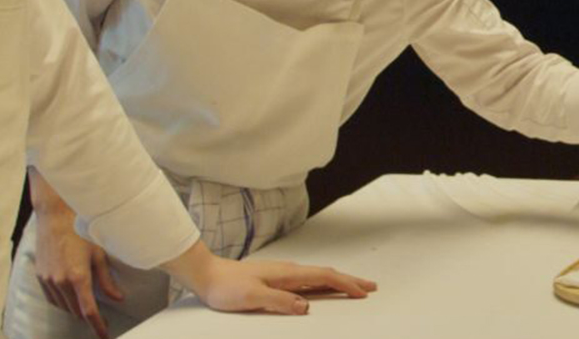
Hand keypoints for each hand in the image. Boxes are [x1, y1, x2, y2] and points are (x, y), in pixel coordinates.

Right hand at [33, 206, 122, 338]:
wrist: (54, 216)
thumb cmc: (81, 231)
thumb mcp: (99, 254)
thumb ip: (107, 280)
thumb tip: (118, 298)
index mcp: (78, 277)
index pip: (89, 311)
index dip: (98, 326)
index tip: (104, 335)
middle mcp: (60, 282)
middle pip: (76, 311)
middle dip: (89, 315)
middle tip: (101, 314)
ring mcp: (48, 280)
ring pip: (64, 307)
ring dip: (76, 308)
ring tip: (87, 301)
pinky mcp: (40, 276)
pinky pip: (52, 299)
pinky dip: (63, 301)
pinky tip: (71, 295)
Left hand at [165, 243, 376, 315]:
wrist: (207, 275)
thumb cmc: (226, 287)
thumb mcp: (252, 298)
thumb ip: (279, 301)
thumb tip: (306, 307)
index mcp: (287, 274)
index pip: (324, 277)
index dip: (346, 285)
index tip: (363, 293)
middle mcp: (289, 272)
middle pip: (327, 274)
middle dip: (349, 281)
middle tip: (370, 287)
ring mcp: (283, 275)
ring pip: (318, 277)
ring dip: (338, 282)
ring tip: (353, 288)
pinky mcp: (276, 280)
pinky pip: (307, 282)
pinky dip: (323, 285)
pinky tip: (322, 290)